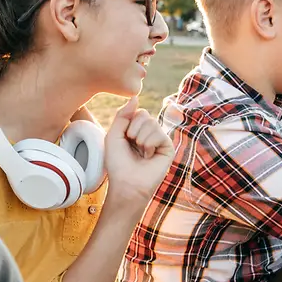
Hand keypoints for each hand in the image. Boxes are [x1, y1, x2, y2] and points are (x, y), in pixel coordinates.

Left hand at [103, 96, 175, 210]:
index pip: (136, 111)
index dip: (127, 122)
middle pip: (144, 114)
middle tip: (132, 145)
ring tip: (141, 152)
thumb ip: (123, 115)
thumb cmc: (118, 163)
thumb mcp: (113, 135)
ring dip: (140, 138)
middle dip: (133, 129)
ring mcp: (159, 140)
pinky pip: (160, 133)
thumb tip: (135, 96)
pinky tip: (149, 155)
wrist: (126, 184)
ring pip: (152, 123)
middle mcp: (149, 133)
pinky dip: (149, 143)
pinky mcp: (168, 148)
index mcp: (136, 129)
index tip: (124, 138)